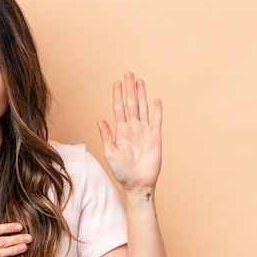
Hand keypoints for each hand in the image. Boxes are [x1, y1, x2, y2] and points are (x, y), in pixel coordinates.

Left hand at [97, 72, 162, 190]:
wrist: (137, 183)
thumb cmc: (121, 171)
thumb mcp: (110, 153)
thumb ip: (106, 135)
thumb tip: (99, 119)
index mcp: (121, 131)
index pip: (118, 108)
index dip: (117, 95)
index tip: (116, 82)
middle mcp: (133, 128)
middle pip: (131, 104)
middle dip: (129, 89)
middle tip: (128, 73)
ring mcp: (145, 132)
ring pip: (143, 108)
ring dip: (142, 95)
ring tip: (140, 81)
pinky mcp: (156, 137)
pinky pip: (156, 121)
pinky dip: (156, 110)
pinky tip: (156, 99)